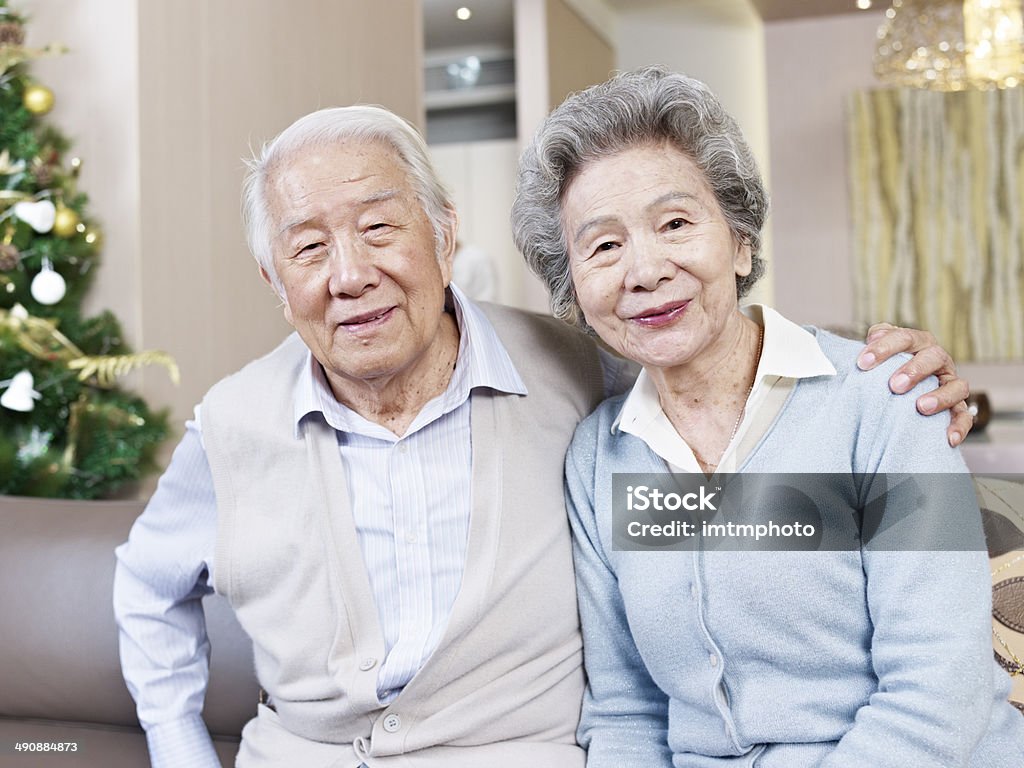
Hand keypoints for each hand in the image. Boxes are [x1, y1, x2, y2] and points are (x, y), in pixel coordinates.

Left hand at [856, 323, 970, 446]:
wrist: (895, 389)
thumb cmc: (883, 368)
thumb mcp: (876, 353)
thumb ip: (873, 344)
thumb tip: (870, 339)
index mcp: (916, 343)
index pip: (904, 338)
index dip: (884, 348)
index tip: (863, 362)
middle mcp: (937, 360)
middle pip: (934, 357)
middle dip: (915, 370)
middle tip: (895, 385)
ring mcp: (949, 383)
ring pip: (956, 386)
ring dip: (941, 396)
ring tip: (922, 407)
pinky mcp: (957, 406)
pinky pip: (964, 416)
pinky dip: (959, 426)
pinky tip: (949, 438)